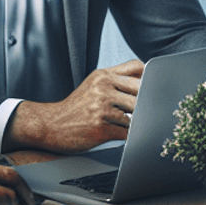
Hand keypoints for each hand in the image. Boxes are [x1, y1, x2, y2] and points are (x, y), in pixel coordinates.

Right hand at [3, 59, 144, 151]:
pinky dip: (132, 135)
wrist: (51, 125)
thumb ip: (116, 78)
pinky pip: (127, 132)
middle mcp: (103, 88)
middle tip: (153, 110)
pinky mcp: (101, 128)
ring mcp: (102, 108)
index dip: (149, 78)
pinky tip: (130, 136)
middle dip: (147, 103)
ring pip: (136, 114)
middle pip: (141, 92)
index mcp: (103, 75)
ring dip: (139, 121)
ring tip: (138, 124)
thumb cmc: (76, 106)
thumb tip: (145, 77)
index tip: (155, 88)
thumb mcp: (93, 83)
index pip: (138, 68)